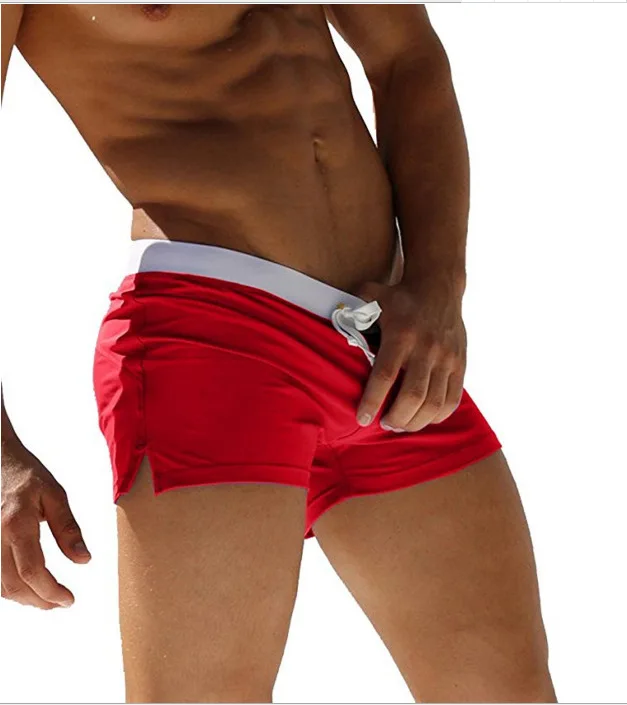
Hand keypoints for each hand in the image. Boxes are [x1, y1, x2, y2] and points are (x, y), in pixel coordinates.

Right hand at [1, 440, 90, 608]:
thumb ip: (68, 528)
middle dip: (39, 600)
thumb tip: (83, 560)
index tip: (69, 599)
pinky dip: (11, 587)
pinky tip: (28, 586)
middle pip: (13, 585)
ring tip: (48, 598)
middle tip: (61, 603)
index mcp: (17, 524)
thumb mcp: (55, 495)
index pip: (32, 570)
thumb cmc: (27, 476)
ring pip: (0, 585)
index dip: (51, 591)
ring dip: (25, 598)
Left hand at [355, 278, 465, 431]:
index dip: (373, 401)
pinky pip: (452, 399)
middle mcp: (426, 348)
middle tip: (384, 424)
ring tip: (401, 425)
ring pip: (434, 403)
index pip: (385, 375)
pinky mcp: (460, 363)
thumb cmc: (399, 297)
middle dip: (396, 418)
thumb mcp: (372, 297)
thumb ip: (352, 310)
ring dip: (416, 421)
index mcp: (401, 335)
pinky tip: (423, 418)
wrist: (439, 286)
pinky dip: (438, 415)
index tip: (362, 418)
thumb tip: (334, 322)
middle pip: (412, 396)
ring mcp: (447, 358)